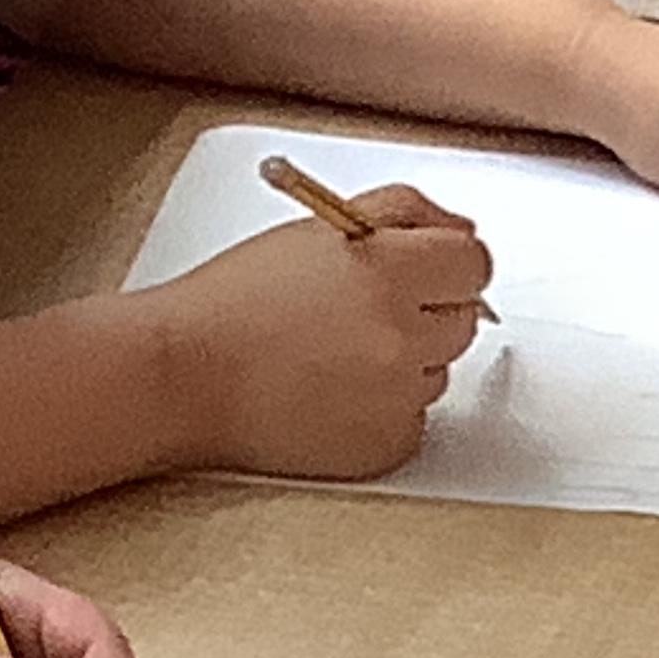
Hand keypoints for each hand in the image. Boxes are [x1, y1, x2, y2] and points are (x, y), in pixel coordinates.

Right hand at [147, 185, 492, 478]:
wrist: (184, 375)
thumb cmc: (235, 300)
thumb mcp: (316, 227)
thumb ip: (402, 212)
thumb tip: (462, 230)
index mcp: (388, 270)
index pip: (474, 263)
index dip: (446, 264)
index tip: (422, 270)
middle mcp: (401, 335)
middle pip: (463, 319)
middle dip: (424, 311)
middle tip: (358, 311)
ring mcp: (397, 396)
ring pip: (436, 372)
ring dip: (402, 362)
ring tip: (332, 353)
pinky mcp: (385, 445)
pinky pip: (412, 419)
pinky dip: (383, 409)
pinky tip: (331, 392)